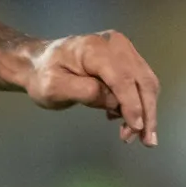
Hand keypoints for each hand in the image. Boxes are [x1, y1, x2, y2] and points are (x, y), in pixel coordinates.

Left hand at [25, 30, 160, 146]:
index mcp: (95, 49)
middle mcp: (116, 45)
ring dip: (146, 111)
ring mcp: (123, 50)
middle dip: (146, 112)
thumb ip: (85, 92)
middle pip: (142, 80)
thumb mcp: (54, 88)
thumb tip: (114, 102)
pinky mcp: (126, 58)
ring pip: (146, 83)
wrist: (39, 62)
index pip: (122, 78)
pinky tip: (124, 119)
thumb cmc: (42, 76)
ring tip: (134, 135)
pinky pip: (140, 82)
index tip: (136, 128)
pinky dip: (138, 103)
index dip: (132, 104)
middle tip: (146, 141)